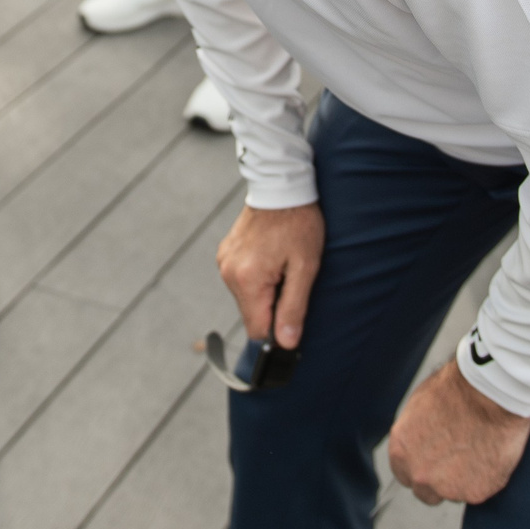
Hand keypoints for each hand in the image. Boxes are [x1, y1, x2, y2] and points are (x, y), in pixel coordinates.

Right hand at [215, 203, 322, 348]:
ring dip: (265, 289)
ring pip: (247, 297)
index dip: (278, 328)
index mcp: (247, 279)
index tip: (293, 310)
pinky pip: (241, 280)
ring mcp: (224, 261)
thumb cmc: (298, 223)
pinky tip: (270, 255)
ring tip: (281, 261)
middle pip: (252, 313)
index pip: (257, 330)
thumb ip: (293, 307)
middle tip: (290, 276)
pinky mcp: (225, 253)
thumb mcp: (305, 267)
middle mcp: (229, 272)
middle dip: (273, 304)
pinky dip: (257, 276)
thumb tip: (286, 342)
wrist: (281, 186)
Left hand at [386, 358, 529, 505]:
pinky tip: (492, 454)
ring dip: (464, 480)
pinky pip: (479, 492)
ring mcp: (447, 488)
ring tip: (480, 450)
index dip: (421, 467)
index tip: (435, 461)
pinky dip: (486, 478)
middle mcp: (419, 474)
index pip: (404, 474)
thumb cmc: (457, 388)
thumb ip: (416, 432)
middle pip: (425, 492)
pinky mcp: (475, 493)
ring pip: (454, 493)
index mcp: (400, 450)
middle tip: (459, 461)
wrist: (489, 393)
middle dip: (439, 481)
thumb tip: (421, 438)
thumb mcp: (420, 404)